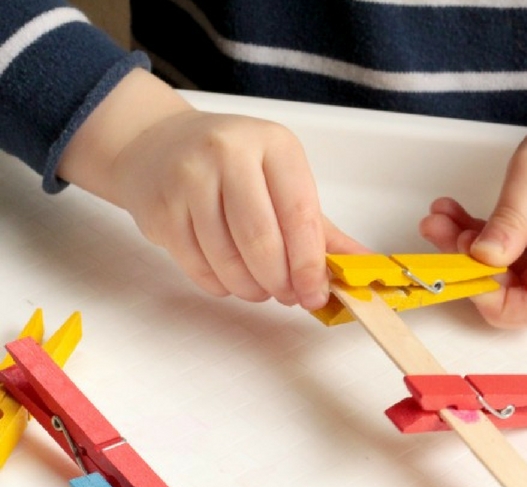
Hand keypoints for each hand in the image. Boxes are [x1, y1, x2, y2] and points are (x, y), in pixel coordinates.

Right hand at [58, 69, 367, 308]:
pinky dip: (220, 285)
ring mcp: (188, 178)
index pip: (299, 214)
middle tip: (289, 296)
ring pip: (227, 258)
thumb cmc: (234, 167)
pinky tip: (230, 280)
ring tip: (261, 289)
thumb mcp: (284, 183)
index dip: (309, 264)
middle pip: (261, 240)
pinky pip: (196, 265)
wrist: (158, 144)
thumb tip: (363, 268)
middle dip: (280, 282)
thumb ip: (323, 231)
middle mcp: (228, 154)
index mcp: (274, 145)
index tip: (316, 293)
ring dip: (250, 288)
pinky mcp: (161, 207)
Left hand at [420, 76, 526, 327]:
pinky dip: (496, 247)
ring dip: (478, 255)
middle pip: (525, 295)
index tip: (457, 268)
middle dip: (475, 269)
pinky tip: (468, 220)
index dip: (493, 300)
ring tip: (444, 216)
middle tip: (437, 226)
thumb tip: (482, 259)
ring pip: (521, 282)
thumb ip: (510, 216)